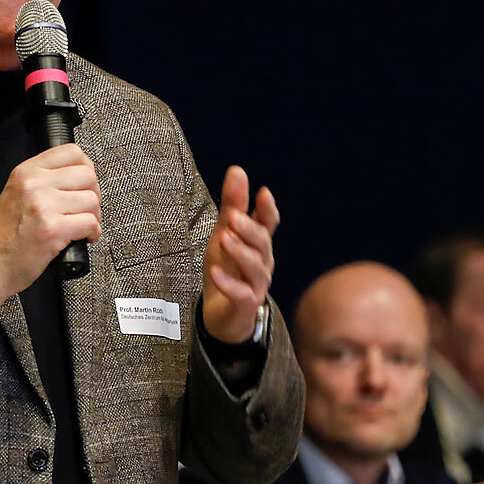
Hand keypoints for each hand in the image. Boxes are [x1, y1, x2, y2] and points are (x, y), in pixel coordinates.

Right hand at [0, 144, 100, 336]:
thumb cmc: (3, 236)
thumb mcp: (16, 193)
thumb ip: (42, 180)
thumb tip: (78, 177)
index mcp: (26, 172)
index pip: (71, 152)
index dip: (86, 168)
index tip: (84, 184)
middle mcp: (34, 184)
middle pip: (87, 175)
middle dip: (93, 195)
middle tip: (85, 210)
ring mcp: (43, 206)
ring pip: (92, 200)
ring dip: (94, 216)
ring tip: (81, 226)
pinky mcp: (52, 229)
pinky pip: (90, 223)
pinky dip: (93, 233)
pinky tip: (83, 238)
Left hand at [201, 166, 278, 342]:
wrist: (222, 314)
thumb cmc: (227, 269)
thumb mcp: (224, 233)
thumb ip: (232, 205)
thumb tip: (237, 170)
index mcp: (259, 243)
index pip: (269, 223)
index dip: (268, 209)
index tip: (263, 193)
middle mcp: (262, 262)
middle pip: (262, 242)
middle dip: (249, 229)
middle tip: (233, 217)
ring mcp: (256, 284)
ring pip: (255, 267)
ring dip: (240, 252)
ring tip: (224, 239)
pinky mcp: (246, 304)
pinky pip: (240, 293)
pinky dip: (228, 283)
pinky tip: (215, 273)